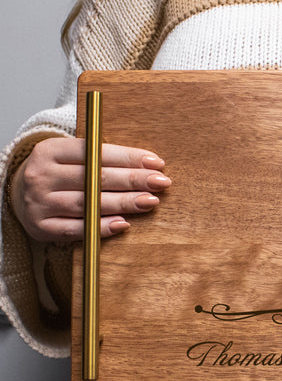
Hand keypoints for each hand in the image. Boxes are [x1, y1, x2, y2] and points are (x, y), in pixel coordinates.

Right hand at [10, 136, 170, 242]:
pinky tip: (123, 224)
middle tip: (160, 183)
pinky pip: (76, 229)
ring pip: (89, 204)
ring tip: (150, 201)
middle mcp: (42, 175)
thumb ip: (105, 158)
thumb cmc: (61, 174)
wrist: (21, 195)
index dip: (129, 158)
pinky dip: (101, 227)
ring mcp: (39, 202)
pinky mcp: (41, 227)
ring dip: (123, 204)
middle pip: (94, 178)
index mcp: (51, 150)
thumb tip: (151, 164)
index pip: (95, 153)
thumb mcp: (74, 157)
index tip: (156, 163)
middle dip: (132, 180)